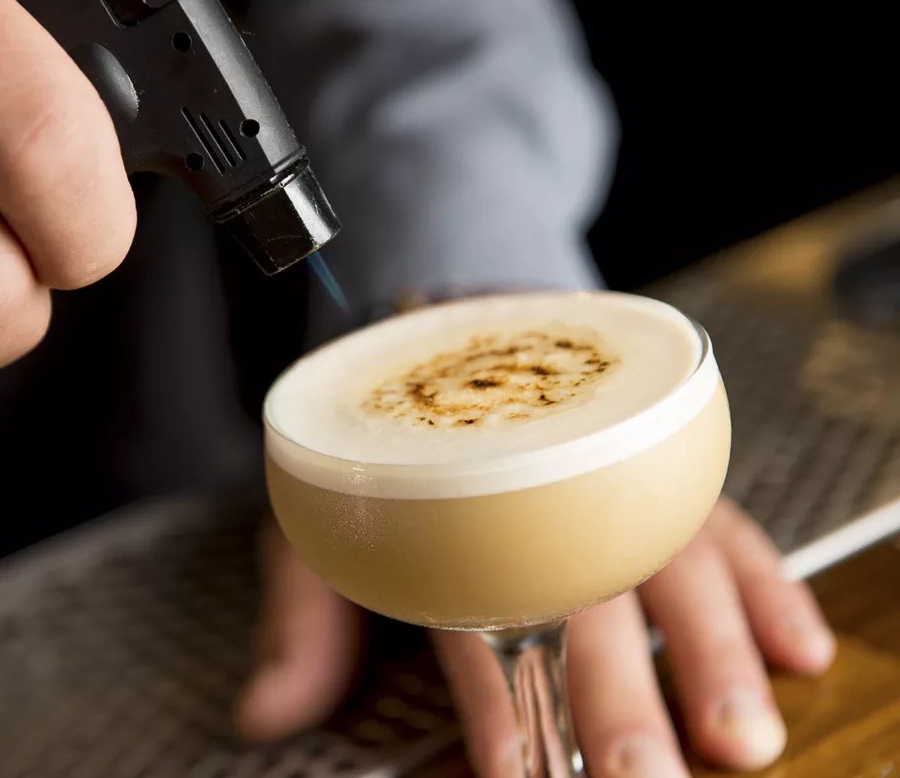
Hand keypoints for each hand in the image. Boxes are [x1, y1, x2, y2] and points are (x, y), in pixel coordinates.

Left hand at [237, 499, 836, 775]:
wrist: (445, 328)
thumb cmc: (392, 449)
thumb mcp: (328, 523)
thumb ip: (304, 621)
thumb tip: (261, 715)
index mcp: (456, 521)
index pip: (478, 620)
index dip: (499, 706)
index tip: (520, 771)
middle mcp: (545, 503)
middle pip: (588, 604)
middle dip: (618, 699)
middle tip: (645, 777)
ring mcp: (613, 481)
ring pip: (671, 564)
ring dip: (713, 651)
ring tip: (740, 734)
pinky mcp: (661, 467)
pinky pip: (726, 521)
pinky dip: (767, 581)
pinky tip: (799, 647)